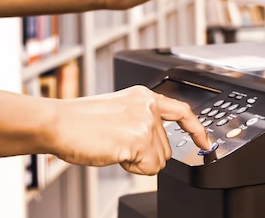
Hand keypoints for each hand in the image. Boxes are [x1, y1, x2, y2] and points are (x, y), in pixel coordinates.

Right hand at [51, 85, 210, 174]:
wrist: (59, 123)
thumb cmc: (79, 121)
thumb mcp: (118, 111)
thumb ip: (140, 120)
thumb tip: (152, 142)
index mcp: (143, 96)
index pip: (181, 111)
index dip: (196, 129)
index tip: (205, 142)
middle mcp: (148, 106)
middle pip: (167, 147)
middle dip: (146, 154)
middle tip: (118, 144)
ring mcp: (145, 121)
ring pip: (160, 160)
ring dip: (138, 161)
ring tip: (113, 146)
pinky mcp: (140, 138)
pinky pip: (150, 168)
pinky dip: (133, 168)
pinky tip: (115, 153)